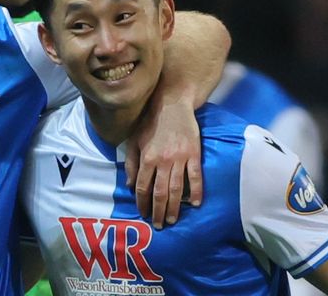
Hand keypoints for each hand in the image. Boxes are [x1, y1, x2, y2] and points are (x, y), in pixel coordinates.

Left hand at [125, 101, 202, 228]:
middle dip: (158, 211)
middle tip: (159, 225)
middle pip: (160, 193)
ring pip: (177, 189)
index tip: (143, 214)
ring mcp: (180, 158)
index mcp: (147, 158)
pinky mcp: (194, 154)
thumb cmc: (150, 122)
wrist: (172, 103)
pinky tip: (195, 204)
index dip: (142, 204)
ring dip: (174, 207)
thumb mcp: (134, 140)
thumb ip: (131, 164)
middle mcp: (163, 161)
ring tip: (173, 220)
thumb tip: (130, 186)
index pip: (143, 188)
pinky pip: (196, 176)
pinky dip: (197, 191)